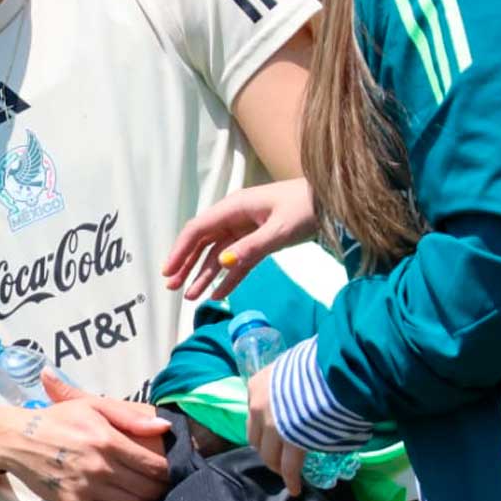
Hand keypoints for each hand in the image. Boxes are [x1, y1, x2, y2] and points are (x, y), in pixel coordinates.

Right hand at [0, 375, 170, 500]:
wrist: (19, 439)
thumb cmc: (58, 419)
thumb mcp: (93, 405)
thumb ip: (129, 415)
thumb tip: (163, 426)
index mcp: (106, 439)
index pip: (152, 464)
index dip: (168, 470)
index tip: (170, 470)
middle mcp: (99, 465)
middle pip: (145, 487)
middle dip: (160, 489)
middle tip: (162, 486)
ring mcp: (86, 487)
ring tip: (148, 498)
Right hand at [161, 178, 317, 299]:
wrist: (332, 203)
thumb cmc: (306, 209)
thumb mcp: (279, 230)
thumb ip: (250, 248)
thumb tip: (221, 263)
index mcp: (234, 208)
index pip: (198, 229)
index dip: (180, 250)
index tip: (168, 271)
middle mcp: (235, 218)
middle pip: (203, 243)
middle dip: (186, 265)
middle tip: (172, 288)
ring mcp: (247, 230)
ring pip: (218, 254)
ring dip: (204, 275)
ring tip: (190, 297)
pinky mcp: (260, 241)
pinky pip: (238, 261)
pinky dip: (228, 277)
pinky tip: (217, 294)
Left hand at [246, 368, 305, 495]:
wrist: (331, 369)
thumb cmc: (315, 363)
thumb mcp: (291, 366)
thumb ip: (287, 382)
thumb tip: (299, 387)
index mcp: (256, 386)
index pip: (253, 415)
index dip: (263, 428)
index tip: (272, 434)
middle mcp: (258, 407)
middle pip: (256, 438)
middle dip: (266, 450)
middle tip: (277, 457)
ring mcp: (273, 426)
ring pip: (270, 455)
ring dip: (277, 466)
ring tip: (286, 474)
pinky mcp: (291, 442)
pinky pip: (289, 466)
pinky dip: (291, 479)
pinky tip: (295, 488)